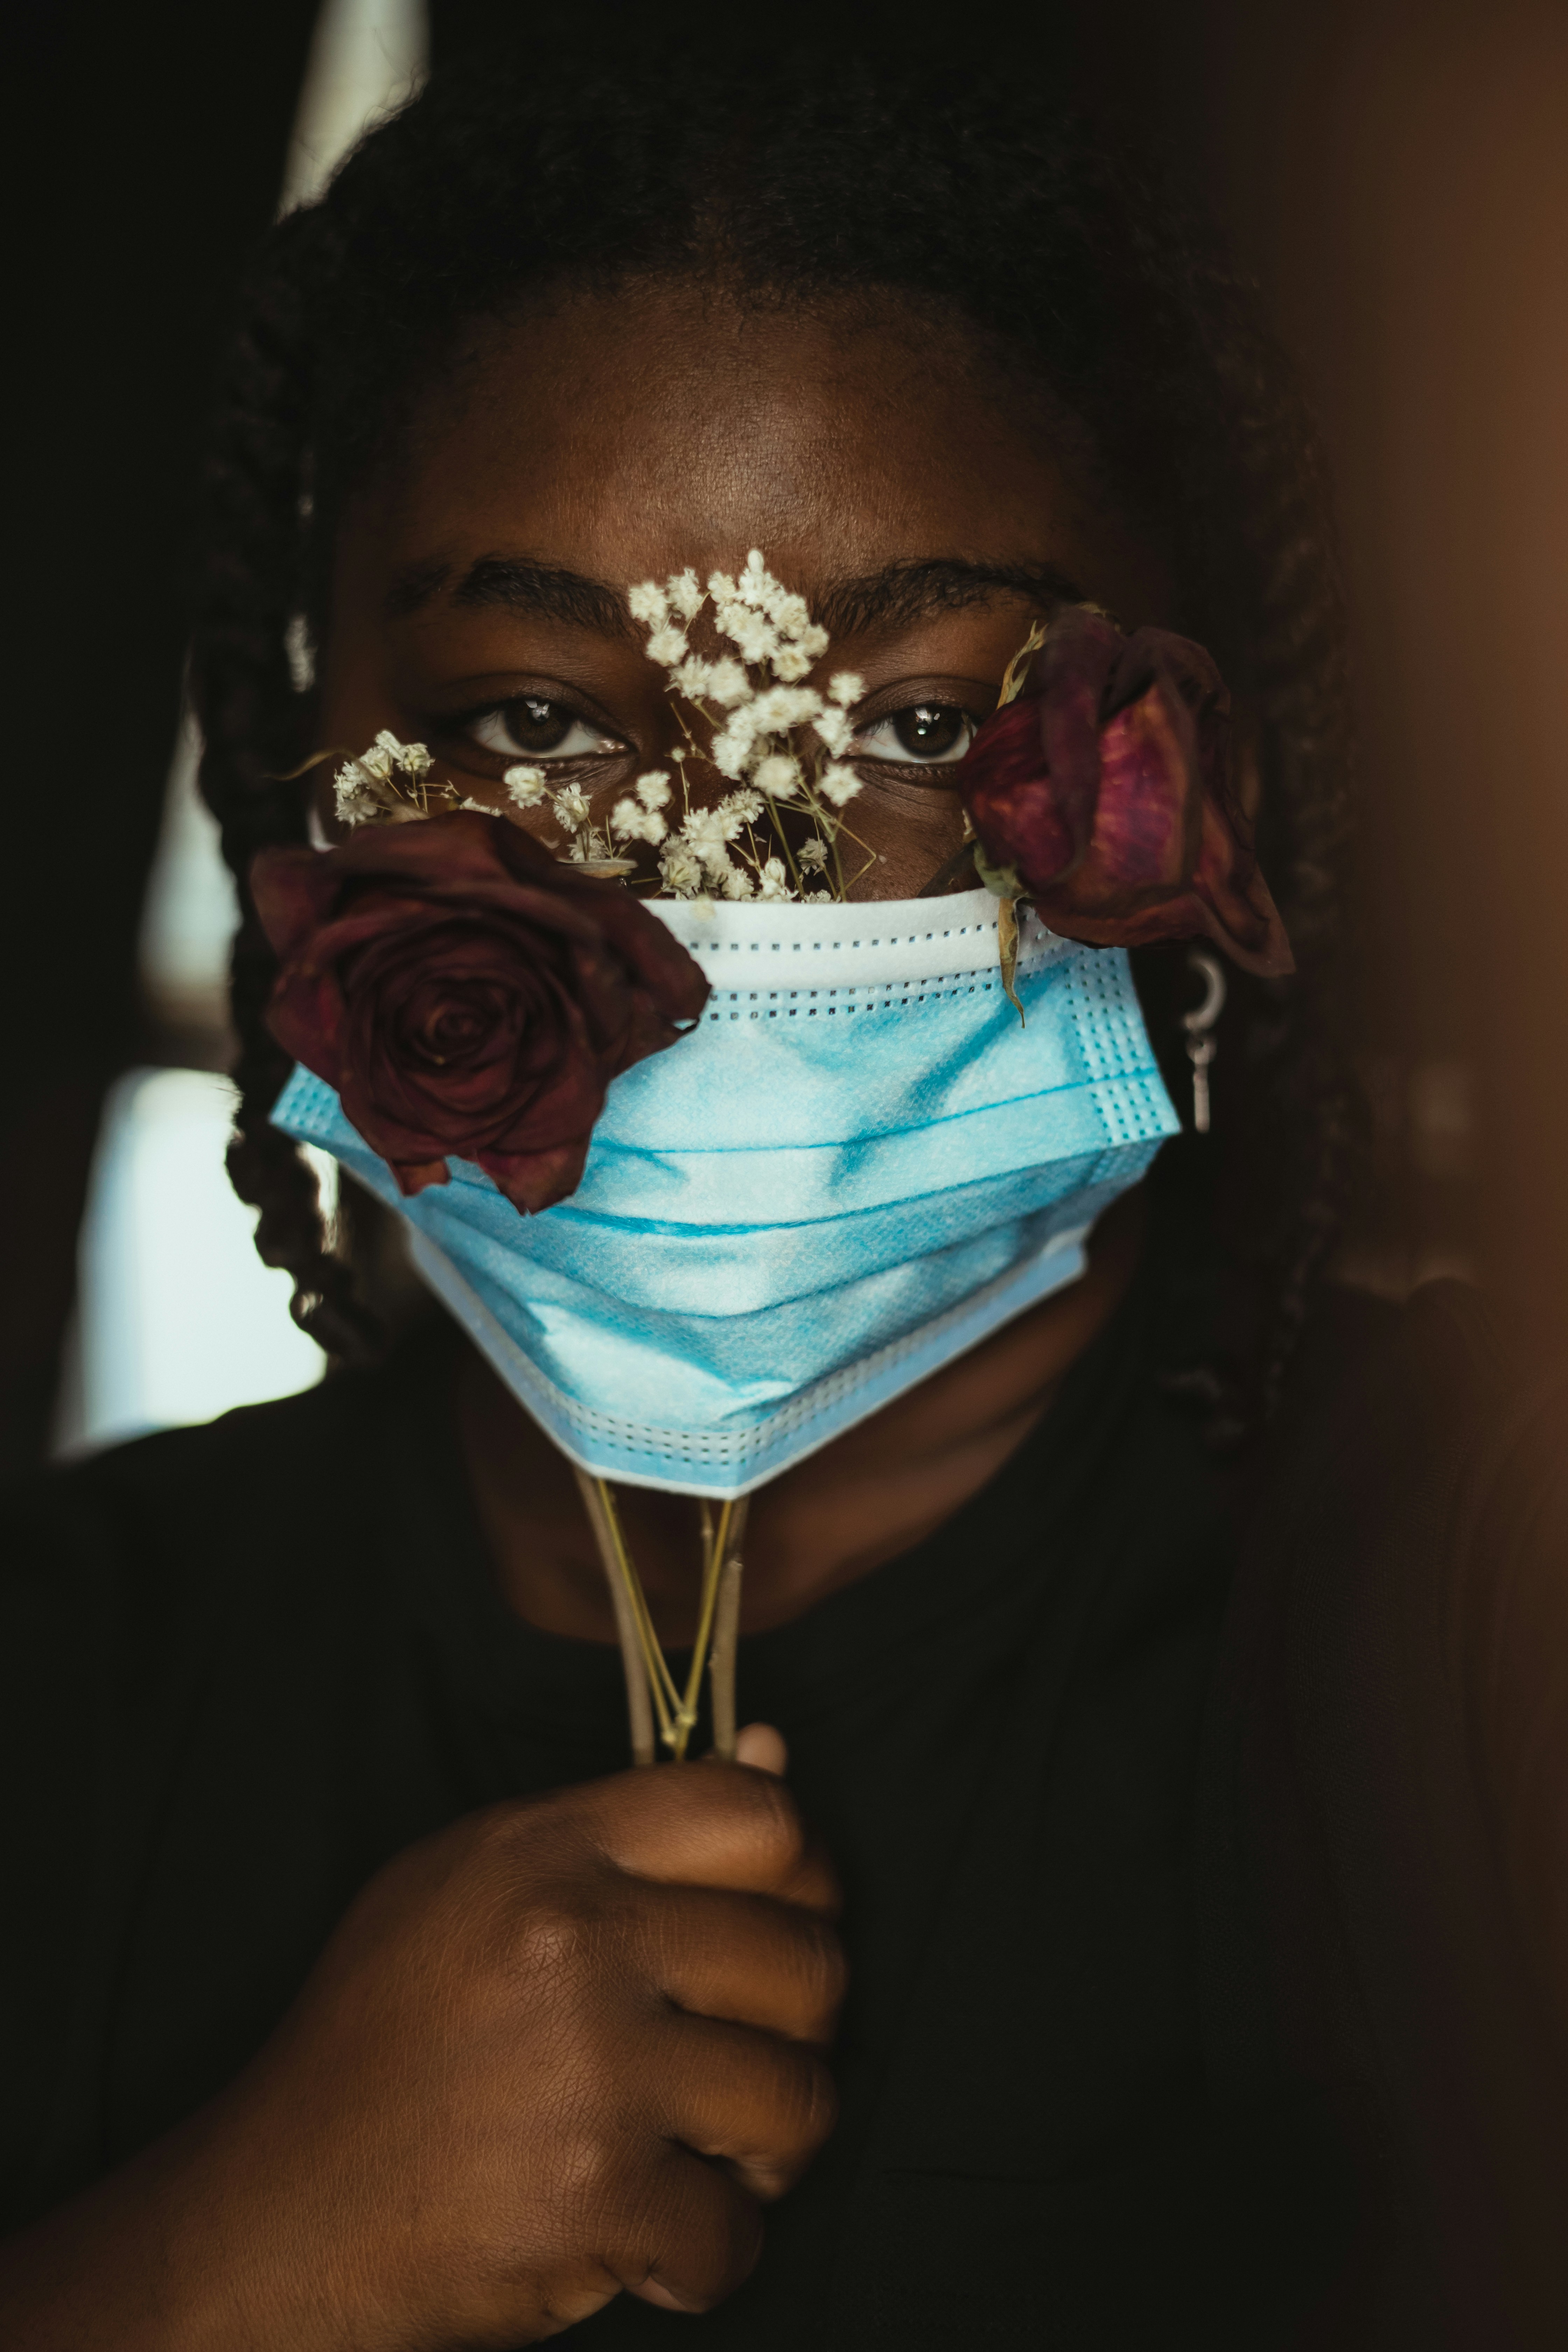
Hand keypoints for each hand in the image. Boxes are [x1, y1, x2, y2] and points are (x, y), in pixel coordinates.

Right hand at [0, 1732, 842, 2349]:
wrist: (279, 2211)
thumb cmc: (389, 2041)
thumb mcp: (480, 1883)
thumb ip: (634, 1823)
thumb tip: (773, 1750)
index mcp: (549, 1849)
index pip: (762, 1820)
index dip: (801, 1883)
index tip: (774, 1935)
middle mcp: (574, 1940)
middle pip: (806, 1963)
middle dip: (795, 2033)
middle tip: (738, 2069)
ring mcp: (588, 2070)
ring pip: (798, 2100)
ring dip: (769, 2151)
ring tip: (705, 2157)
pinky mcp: (593, 2195)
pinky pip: (736, 2230)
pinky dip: (707, 2254)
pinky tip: (646, 2238)